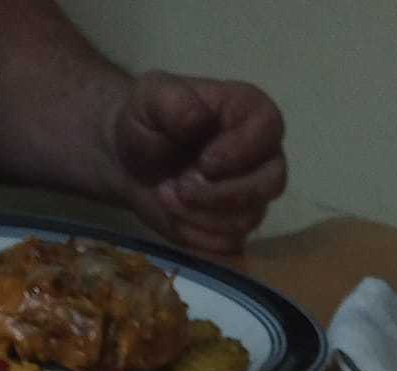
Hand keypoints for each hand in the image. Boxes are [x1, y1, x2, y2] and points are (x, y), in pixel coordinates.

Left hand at [112, 71, 286, 257]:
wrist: (127, 161)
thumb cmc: (147, 121)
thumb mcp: (151, 97)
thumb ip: (174, 101)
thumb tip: (198, 117)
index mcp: (251, 113)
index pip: (269, 133)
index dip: (239, 152)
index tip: (203, 161)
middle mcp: (261, 157)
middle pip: (268, 185)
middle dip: (219, 194)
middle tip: (179, 187)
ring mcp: (251, 197)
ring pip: (245, 221)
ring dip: (199, 216)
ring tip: (166, 195)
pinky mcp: (233, 228)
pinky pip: (228, 246)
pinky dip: (196, 237)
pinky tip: (174, 217)